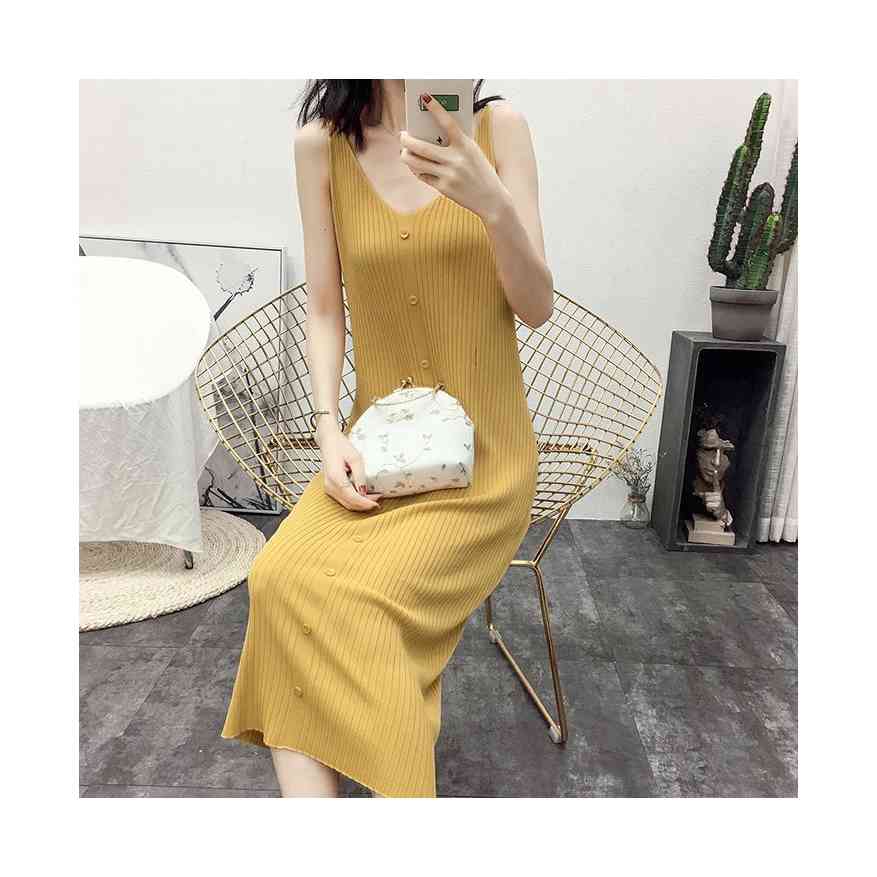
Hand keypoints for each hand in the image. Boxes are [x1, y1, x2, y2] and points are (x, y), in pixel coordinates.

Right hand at [315, 423, 381, 511]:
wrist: (328, 441)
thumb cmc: (340, 446)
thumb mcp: (355, 458)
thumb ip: (360, 476)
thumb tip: (364, 491)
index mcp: (336, 478)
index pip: (352, 497)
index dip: (366, 503)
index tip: (377, 503)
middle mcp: (330, 486)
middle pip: (350, 503)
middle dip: (365, 505)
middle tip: (378, 499)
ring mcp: (329, 488)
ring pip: (346, 504)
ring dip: (360, 504)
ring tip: (373, 498)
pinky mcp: (330, 488)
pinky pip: (343, 499)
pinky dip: (354, 501)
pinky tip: (363, 496)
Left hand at [399, 92, 509, 221]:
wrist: (492, 199)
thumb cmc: (481, 172)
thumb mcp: (473, 153)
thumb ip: (456, 143)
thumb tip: (431, 134)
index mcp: (466, 146)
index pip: (448, 123)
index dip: (436, 109)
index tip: (424, 97)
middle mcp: (456, 160)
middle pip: (422, 147)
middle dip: (407, 140)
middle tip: (402, 135)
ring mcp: (448, 175)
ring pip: (417, 163)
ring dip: (406, 155)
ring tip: (405, 151)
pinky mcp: (444, 188)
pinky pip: (423, 176)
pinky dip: (417, 170)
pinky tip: (415, 166)